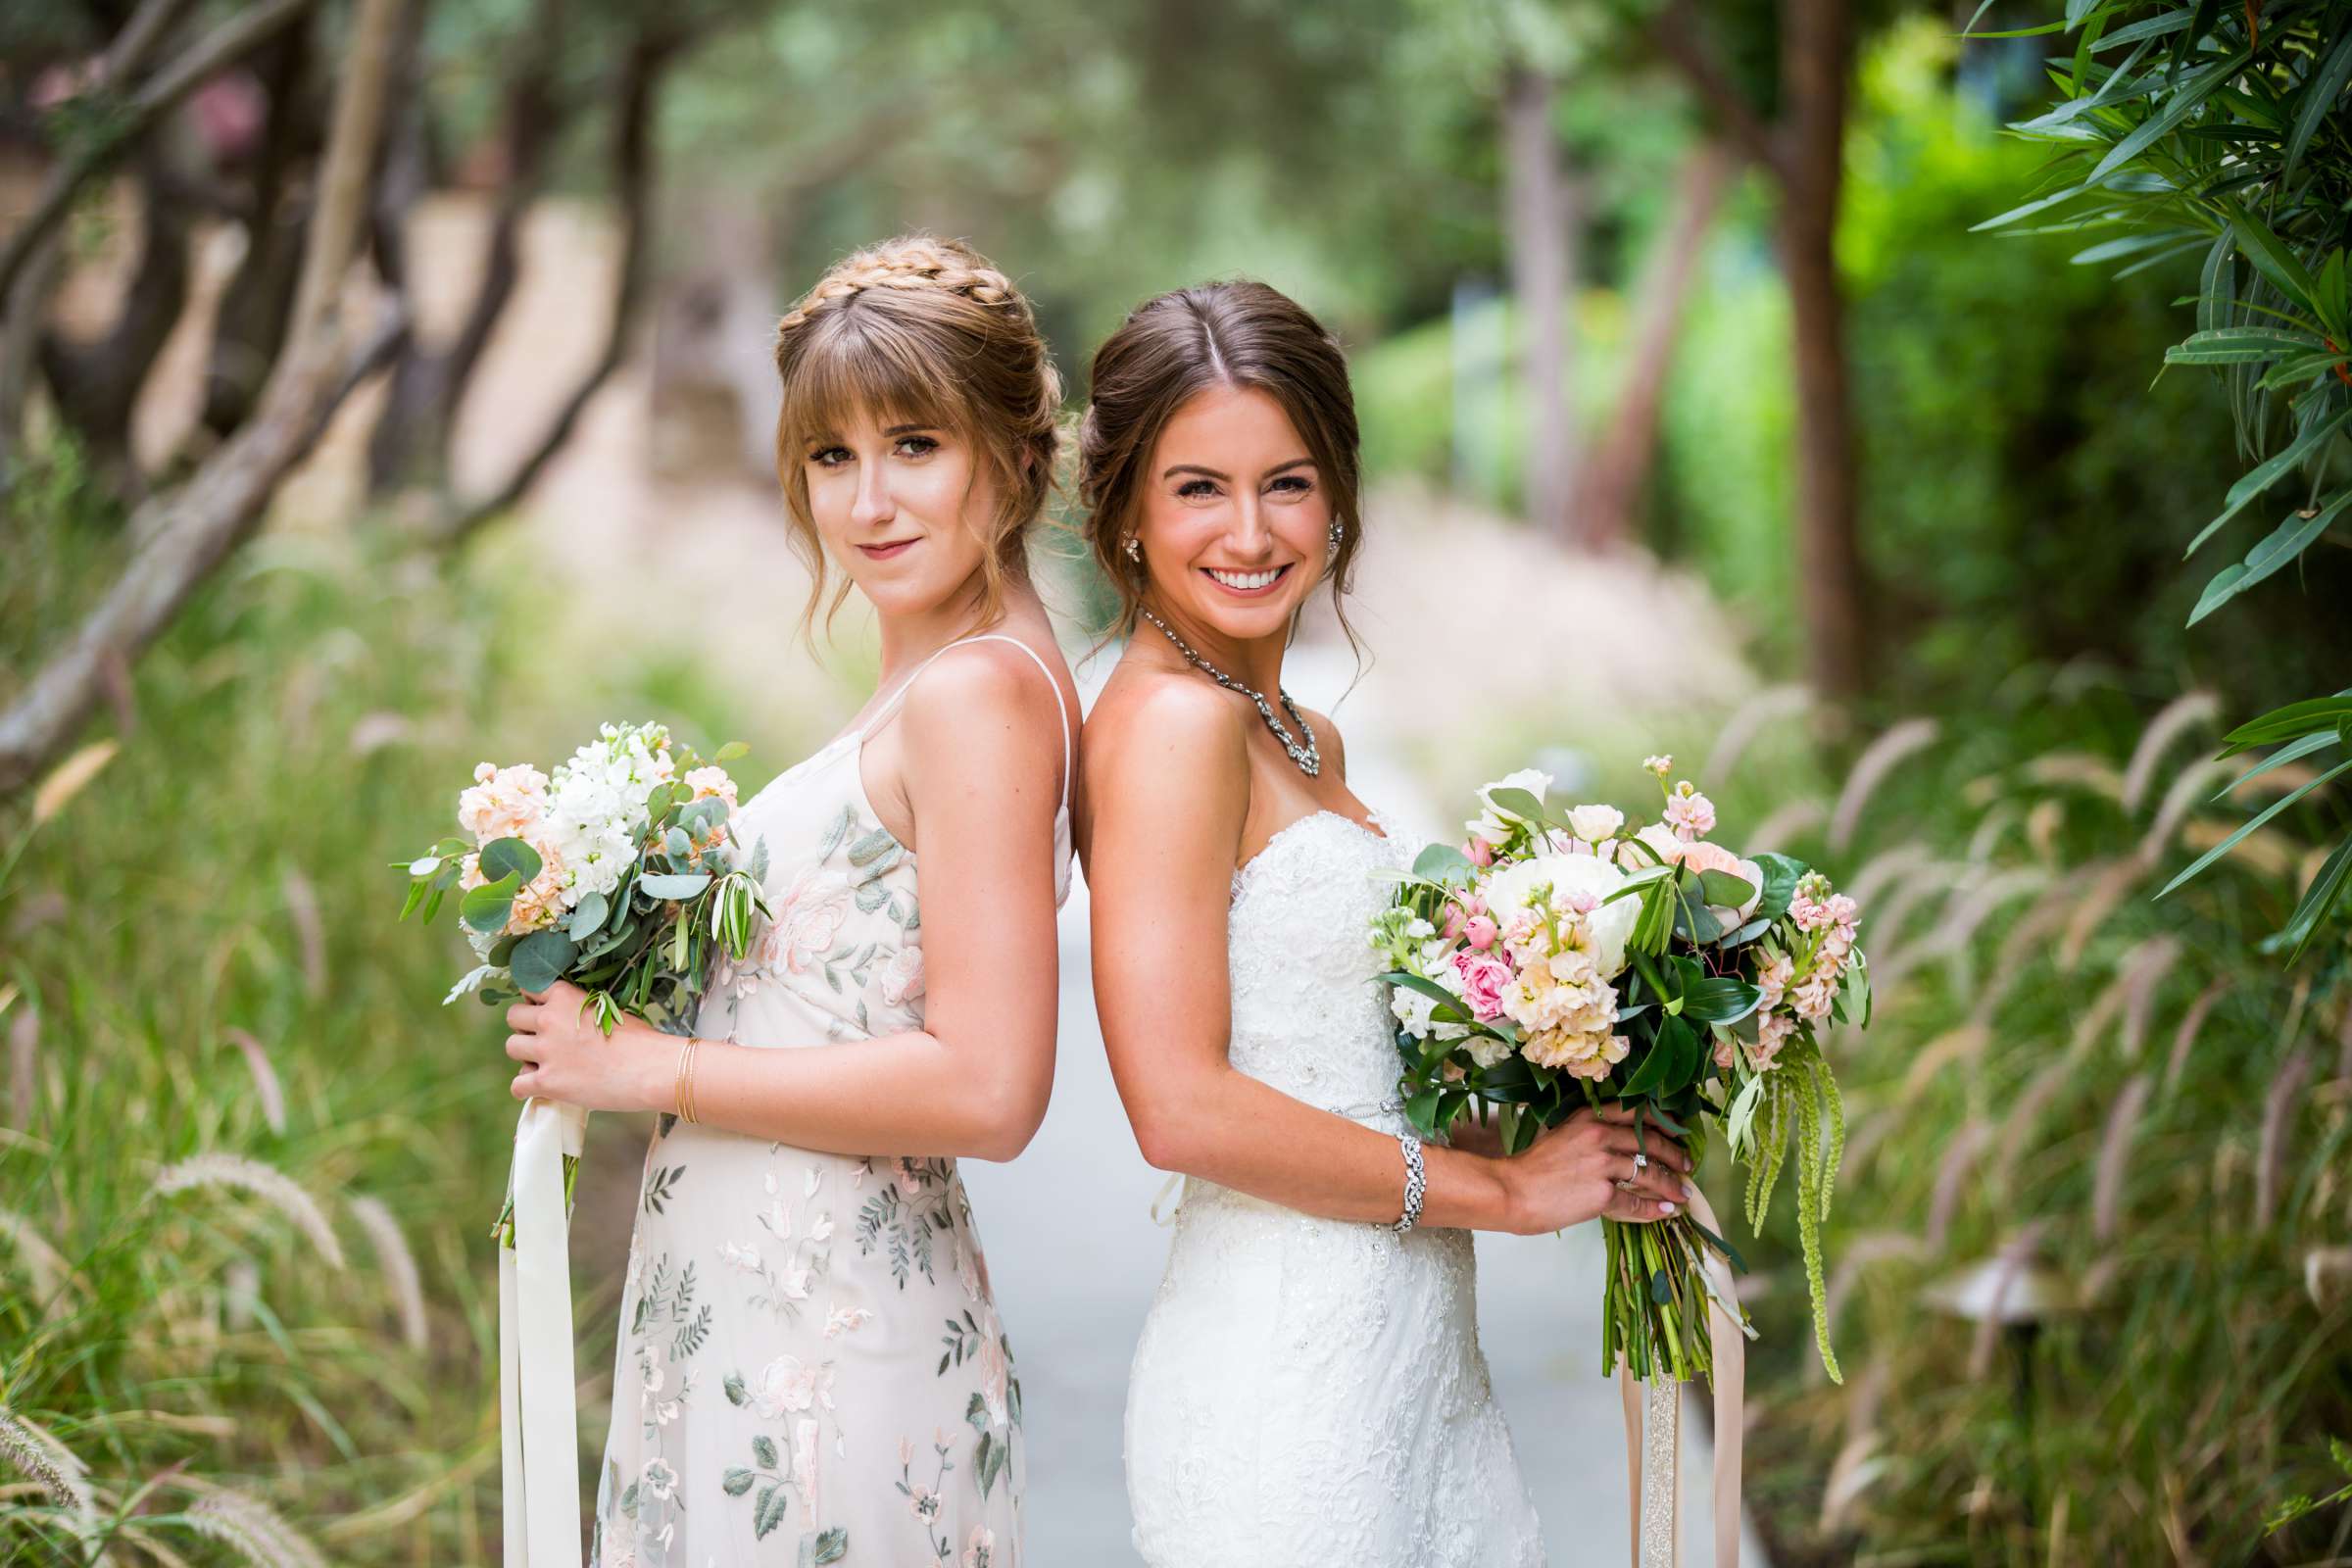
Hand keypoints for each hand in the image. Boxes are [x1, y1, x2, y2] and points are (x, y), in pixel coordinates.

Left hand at [503, 980, 668, 1112]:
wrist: (650, 1069)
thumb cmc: (639, 1039)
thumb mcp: (607, 1009)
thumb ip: (578, 1009)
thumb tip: (565, 1018)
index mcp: (564, 996)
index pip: (529, 989)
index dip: (535, 1003)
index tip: (543, 1013)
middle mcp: (549, 1019)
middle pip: (513, 1017)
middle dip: (525, 1027)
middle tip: (544, 1039)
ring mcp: (545, 1051)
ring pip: (511, 1048)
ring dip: (525, 1055)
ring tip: (545, 1064)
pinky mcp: (546, 1082)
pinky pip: (517, 1085)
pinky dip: (526, 1088)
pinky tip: (540, 1088)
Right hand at [1494, 1104, 1690, 1234]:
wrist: (1511, 1191)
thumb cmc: (1532, 1168)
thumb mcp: (1562, 1135)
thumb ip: (1589, 1135)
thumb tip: (1618, 1147)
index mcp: (1589, 1117)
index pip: (1637, 1113)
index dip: (1663, 1123)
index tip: (1677, 1132)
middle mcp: (1600, 1135)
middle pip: (1650, 1141)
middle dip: (1674, 1154)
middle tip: (1687, 1165)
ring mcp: (1603, 1164)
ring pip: (1649, 1172)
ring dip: (1671, 1184)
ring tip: (1683, 1192)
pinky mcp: (1602, 1193)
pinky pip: (1636, 1202)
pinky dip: (1655, 1209)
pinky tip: (1666, 1211)